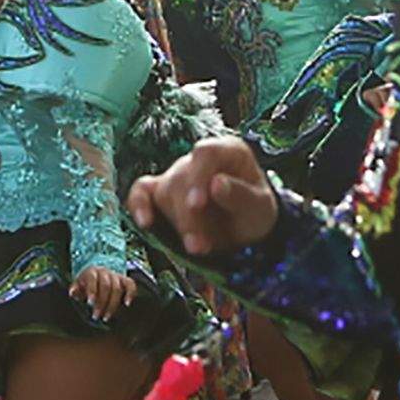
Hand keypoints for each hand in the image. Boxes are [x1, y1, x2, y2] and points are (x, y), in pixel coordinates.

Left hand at [70, 265, 136, 322]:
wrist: (99, 272)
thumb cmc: (86, 282)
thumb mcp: (78, 284)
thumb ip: (75, 289)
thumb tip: (72, 293)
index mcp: (92, 271)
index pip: (93, 279)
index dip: (92, 290)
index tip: (90, 303)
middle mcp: (105, 272)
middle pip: (106, 286)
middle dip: (101, 302)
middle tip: (96, 316)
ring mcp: (116, 275)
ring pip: (117, 288)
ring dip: (112, 304)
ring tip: (106, 317)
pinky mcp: (125, 280)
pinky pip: (130, 285)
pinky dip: (130, 293)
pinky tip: (127, 304)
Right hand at [127, 138, 279, 255]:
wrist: (246, 231)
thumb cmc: (254, 211)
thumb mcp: (260, 207)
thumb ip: (241, 195)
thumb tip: (216, 183)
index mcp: (228, 151)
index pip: (206, 152)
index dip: (198, 176)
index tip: (197, 204)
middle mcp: (199, 159)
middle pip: (182, 179)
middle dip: (189, 217)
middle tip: (200, 245)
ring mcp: (178, 175)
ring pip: (165, 193)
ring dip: (178, 224)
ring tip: (197, 248)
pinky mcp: (161, 193)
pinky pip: (141, 193)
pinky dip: (138, 206)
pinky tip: (145, 223)